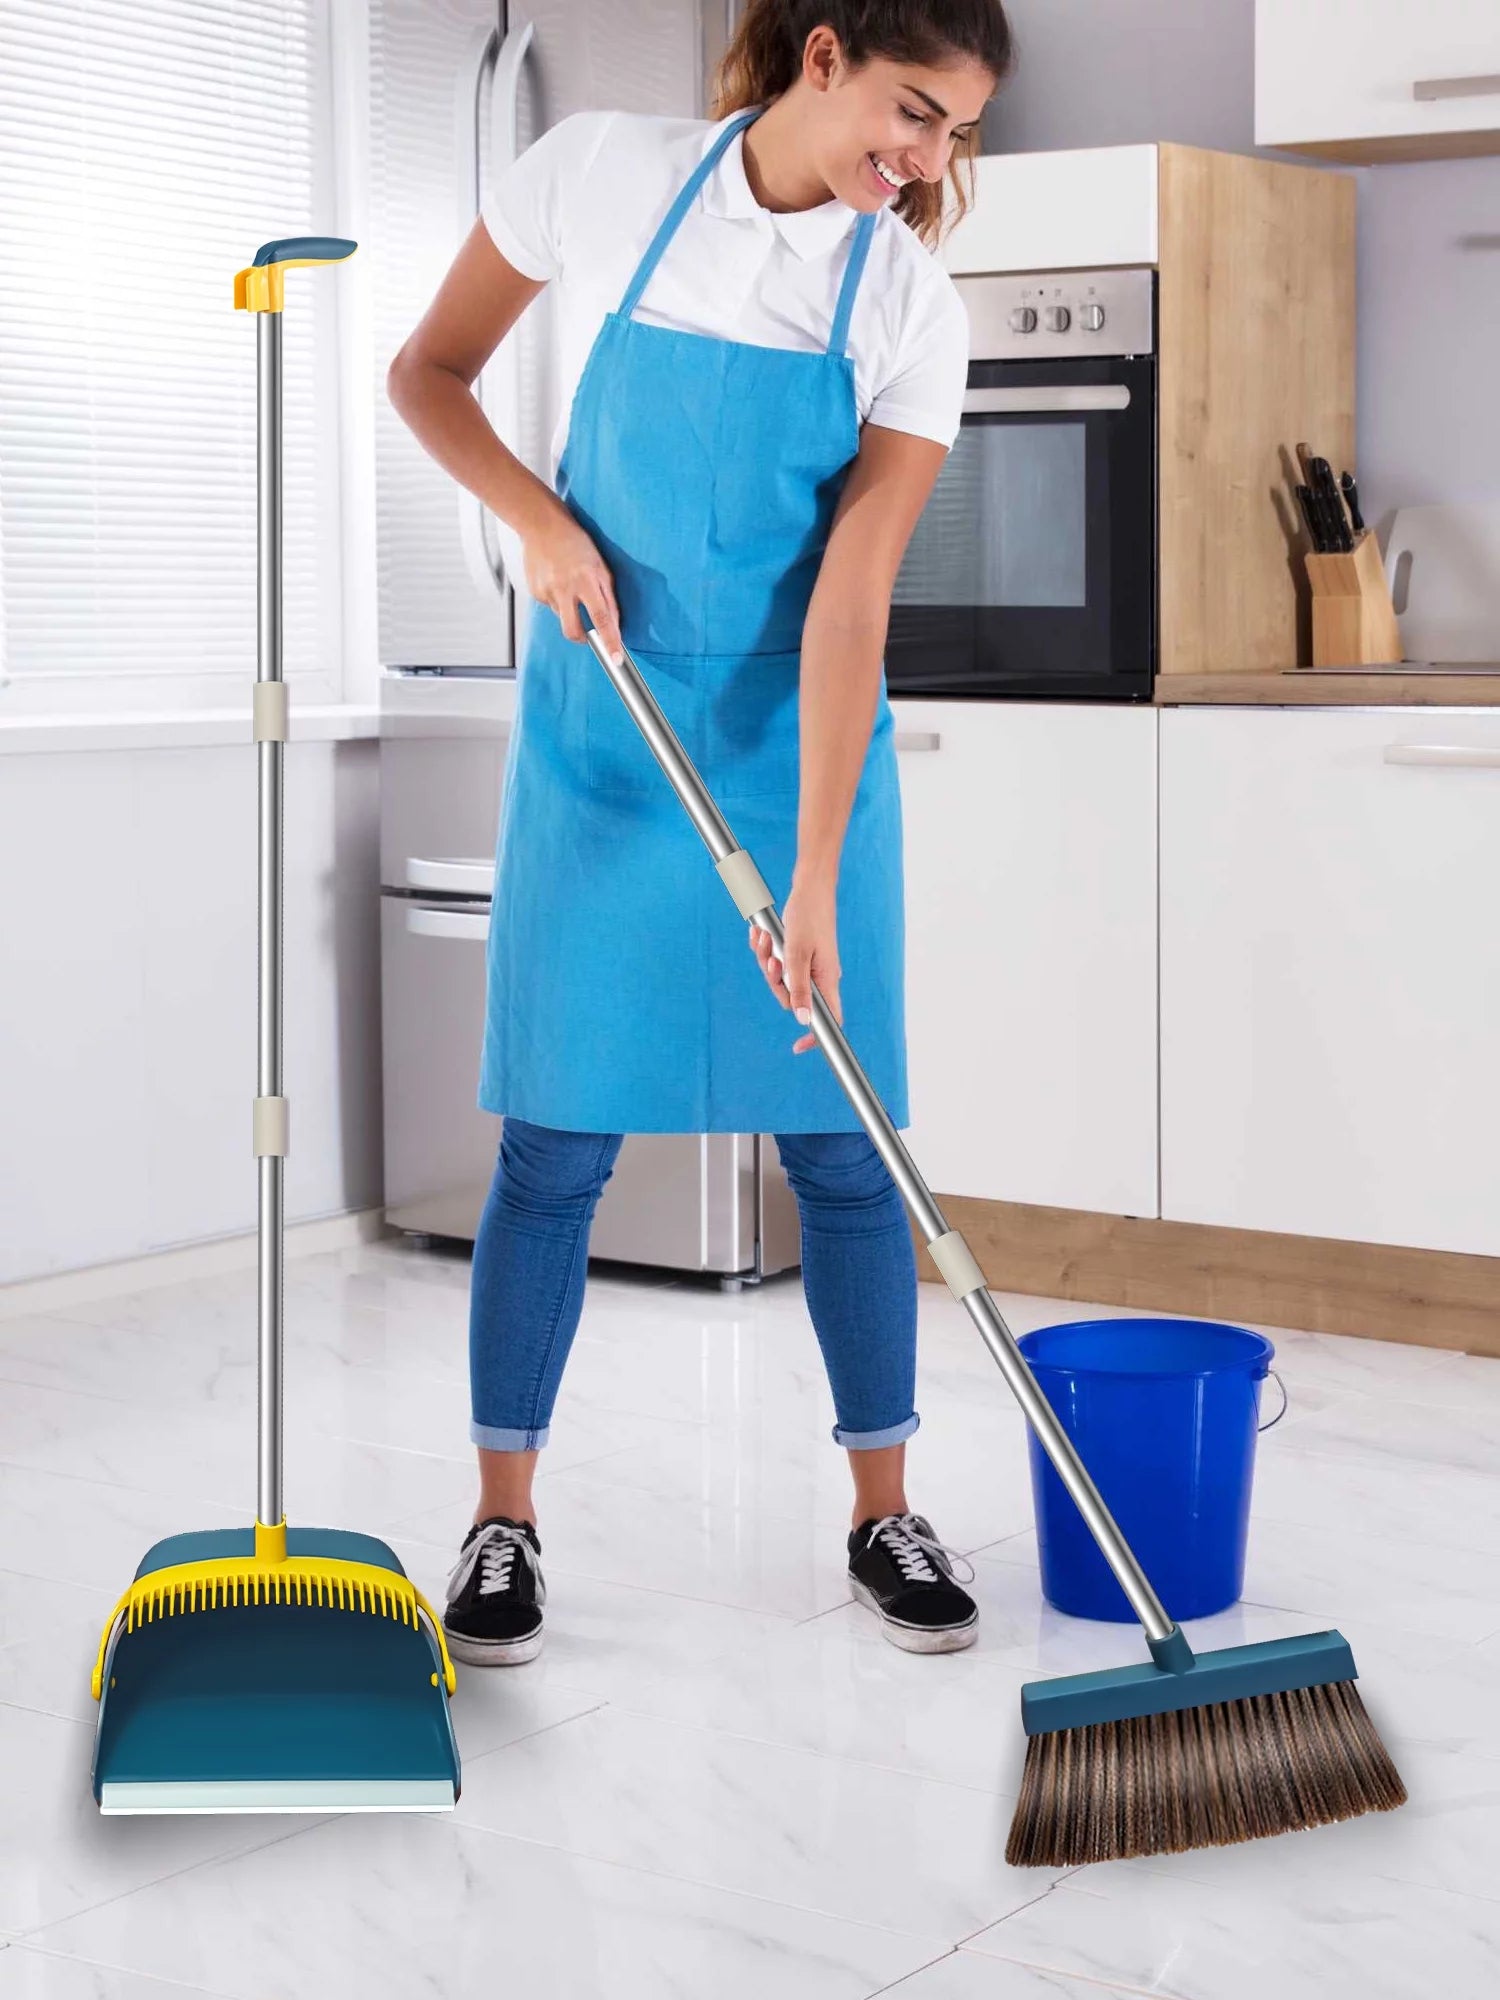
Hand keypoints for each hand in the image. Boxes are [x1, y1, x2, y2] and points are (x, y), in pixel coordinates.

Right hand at [522, 501, 622, 654]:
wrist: (541, 525)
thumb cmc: (575, 542)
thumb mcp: (600, 566)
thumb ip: (608, 597)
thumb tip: (614, 624)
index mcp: (586, 580)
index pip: (602, 619)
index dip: (610, 641)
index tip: (616, 659)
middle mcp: (564, 589)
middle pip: (574, 631)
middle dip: (583, 639)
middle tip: (589, 635)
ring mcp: (547, 592)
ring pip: (562, 617)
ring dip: (570, 610)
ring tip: (569, 585)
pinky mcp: (535, 592)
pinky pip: (550, 606)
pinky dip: (558, 599)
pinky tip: (557, 581)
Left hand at [748, 879, 841, 1054]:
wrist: (810, 888)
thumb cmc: (808, 916)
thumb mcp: (798, 954)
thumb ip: (799, 988)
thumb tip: (803, 1020)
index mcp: (826, 980)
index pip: (828, 1020)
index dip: (815, 1037)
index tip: (798, 1048)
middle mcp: (820, 977)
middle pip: (792, 999)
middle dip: (773, 981)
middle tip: (770, 958)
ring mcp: (809, 966)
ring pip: (781, 980)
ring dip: (766, 961)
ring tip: (763, 939)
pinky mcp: (799, 955)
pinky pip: (779, 964)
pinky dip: (767, 951)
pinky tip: (760, 935)